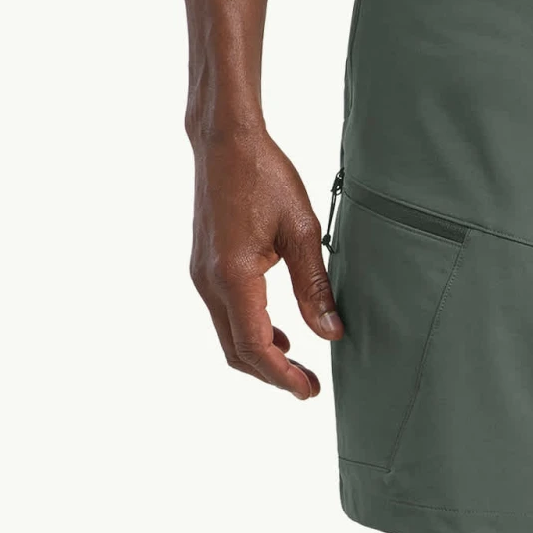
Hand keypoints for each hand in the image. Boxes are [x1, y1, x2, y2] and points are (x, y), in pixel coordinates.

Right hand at [189, 129, 341, 396]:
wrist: (225, 142)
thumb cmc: (264, 175)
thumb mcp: (302, 231)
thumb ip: (314, 287)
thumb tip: (330, 334)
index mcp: (233, 276)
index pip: (255, 346)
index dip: (283, 376)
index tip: (310, 390)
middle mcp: (209, 282)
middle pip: (236, 351)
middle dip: (272, 375)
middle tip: (309, 387)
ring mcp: (202, 276)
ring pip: (228, 336)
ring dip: (261, 356)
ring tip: (298, 365)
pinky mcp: (204, 267)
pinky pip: (224, 315)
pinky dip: (250, 333)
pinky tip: (279, 334)